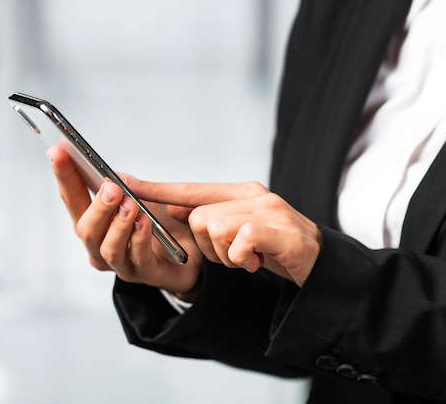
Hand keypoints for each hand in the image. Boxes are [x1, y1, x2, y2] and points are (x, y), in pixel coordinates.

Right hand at [47, 146, 203, 299]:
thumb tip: (110, 175)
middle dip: (98, 207)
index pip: (73, 199)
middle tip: (111, 188)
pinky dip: (140, 239)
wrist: (197, 249)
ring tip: (131, 205)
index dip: (65, 176)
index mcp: (97, 223)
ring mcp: (124, 264)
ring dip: (119, 225)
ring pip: (109, 249)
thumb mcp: (146, 197)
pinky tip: (145, 223)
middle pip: (86, 230)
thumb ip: (126, 187)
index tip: (58, 152)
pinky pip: (140, 260)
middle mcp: (103, 246)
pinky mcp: (149, 275)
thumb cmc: (166, 222)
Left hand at [125, 180, 320, 286]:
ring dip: (226, 255)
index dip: (159, 189)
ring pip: (215, 228)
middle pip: (199, 217)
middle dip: (210, 247)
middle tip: (236, 255)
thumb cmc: (276, 248)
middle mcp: (255, 195)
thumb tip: (171, 209)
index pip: (193, 189)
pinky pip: (238, 241)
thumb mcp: (240, 231)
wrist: (320, 263)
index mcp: (243, 192)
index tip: (125, 182)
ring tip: (248, 258)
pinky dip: (241, 258)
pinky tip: (256, 262)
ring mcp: (269, 210)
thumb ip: (212, 217)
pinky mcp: (279, 229)